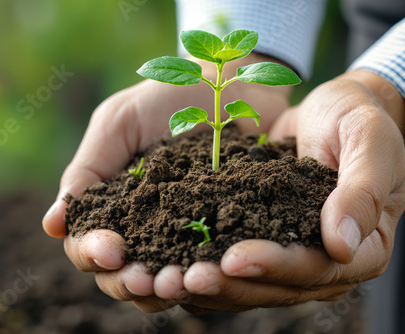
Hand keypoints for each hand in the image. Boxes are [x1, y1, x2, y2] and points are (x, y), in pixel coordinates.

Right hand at [42, 54, 292, 311]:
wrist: (234, 86)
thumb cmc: (171, 96)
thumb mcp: (120, 123)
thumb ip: (87, 171)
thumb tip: (51, 225)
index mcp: (112, 204)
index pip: (88, 245)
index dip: (92, 253)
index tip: (111, 248)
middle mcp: (143, 228)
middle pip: (120, 275)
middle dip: (127, 282)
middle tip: (144, 279)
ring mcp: (183, 236)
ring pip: (160, 283)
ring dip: (162, 291)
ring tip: (176, 284)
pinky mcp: (222, 237)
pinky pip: (208, 271)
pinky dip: (203, 280)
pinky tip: (208, 276)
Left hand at [170, 70, 404, 311]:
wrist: (331, 111)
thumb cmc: (356, 120)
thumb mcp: (368, 142)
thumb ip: (361, 190)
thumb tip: (343, 245)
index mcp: (362, 247)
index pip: (317, 267)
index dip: (275, 266)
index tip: (234, 258)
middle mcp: (325, 261)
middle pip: (277, 286)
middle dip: (231, 283)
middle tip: (187, 277)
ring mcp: (291, 254)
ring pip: (250, 283)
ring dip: (211, 283)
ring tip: (169, 279)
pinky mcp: (262, 240)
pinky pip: (234, 262)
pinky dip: (203, 264)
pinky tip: (170, 263)